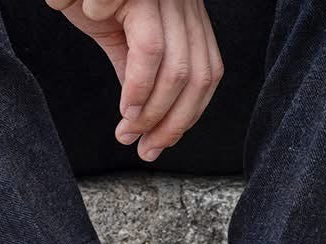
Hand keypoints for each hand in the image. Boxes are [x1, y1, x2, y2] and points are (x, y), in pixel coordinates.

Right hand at [47, 0, 222, 161]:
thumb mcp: (118, 37)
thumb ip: (136, 73)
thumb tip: (144, 116)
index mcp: (186, 14)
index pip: (206, 74)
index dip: (187, 116)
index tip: (158, 143)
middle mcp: (183, 2)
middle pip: (197, 76)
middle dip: (171, 123)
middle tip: (144, 147)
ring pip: (176, 69)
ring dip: (152, 111)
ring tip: (128, 129)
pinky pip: (149, 49)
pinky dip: (138, 86)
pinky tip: (125, 106)